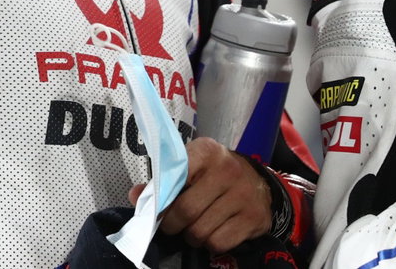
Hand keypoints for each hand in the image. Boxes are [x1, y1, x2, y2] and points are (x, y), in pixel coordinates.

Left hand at [129, 137, 271, 253]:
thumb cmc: (216, 174)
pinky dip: (210, 244)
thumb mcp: (192, 166)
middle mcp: (228, 171)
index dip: (162, 199)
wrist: (259, 182)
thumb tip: (136, 195)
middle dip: (173, 225)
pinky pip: (219, 243)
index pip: (175, 177)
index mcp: (207, 152)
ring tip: (196, 226)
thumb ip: (164, 180)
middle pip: (186, 211)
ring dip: (192, 236)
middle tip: (173, 224)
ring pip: (201, 232)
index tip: (159, 207)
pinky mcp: (254, 218)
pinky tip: (214, 231)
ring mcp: (243, 195)